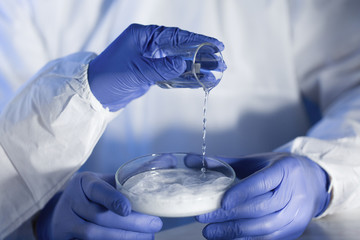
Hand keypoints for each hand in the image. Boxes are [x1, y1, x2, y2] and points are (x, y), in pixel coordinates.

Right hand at [36, 172, 161, 239]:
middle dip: (130, 224)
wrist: (62, 212)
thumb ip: (134, 175)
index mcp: (84, 182)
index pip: (97, 190)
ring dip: (123, 237)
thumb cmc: (94, 194)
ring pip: (94, 234)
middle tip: (155, 225)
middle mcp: (71, 201)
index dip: (112, 199)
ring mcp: (65, 222)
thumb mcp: (107, 181)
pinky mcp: (64, 239)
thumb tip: (169, 160)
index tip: (127, 209)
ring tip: (147, 237)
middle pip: (100, 216)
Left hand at [88, 23, 223, 110]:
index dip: (198, 40)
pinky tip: (201, 81)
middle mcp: (149, 45)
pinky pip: (172, 74)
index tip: (216, 44)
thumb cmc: (110, 77)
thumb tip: (185, 64)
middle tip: (220, 62)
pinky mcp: (151, 73)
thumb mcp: (138, 71)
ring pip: (179, 62)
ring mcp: (151, 59)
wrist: (94, 94)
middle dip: (202, 55)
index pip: (176, 36)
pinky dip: (186, 78)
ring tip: (216, 73)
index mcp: (144, 36)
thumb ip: (163, 68)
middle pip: (181, 48)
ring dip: (197, 68)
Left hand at [196, 152, 330, 239]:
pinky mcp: (295, 230)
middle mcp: (295, 192)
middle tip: (203, 218)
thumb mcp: (254, 161)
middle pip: (260, 208)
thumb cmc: (277, 168)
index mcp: (285, 169)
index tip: (221, 202)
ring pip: (264, 227)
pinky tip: (227, 238)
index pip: (262, 182)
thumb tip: (189, 160)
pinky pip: (268, 239)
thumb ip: (223, 163)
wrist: (311, 181)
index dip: (241, 193)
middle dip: (229, 216)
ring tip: (210, 232)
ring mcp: (297, 214)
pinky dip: (246, 239)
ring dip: (234, 231)